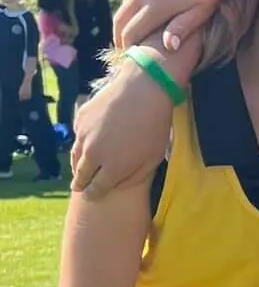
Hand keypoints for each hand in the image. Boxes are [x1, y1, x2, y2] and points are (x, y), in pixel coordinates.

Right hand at [69, 57, 177, 195]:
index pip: (96, 189)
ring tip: (78, 170)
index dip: (93, 194)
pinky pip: (78, 136)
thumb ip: (133, 177)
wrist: (143, 90)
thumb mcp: (152, 159)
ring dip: (77, 165)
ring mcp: (83, 135)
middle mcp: (92, 155)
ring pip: (75, 156)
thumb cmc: (154, 126)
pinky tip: (85, 144)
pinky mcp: (80, 118)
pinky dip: (81, 142)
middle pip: (81, 175)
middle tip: (78, 187)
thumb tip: (116, 186)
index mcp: (111, 168)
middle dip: (80, 183)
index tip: (91, 196)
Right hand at [114, 0, 244, 50]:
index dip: (128, 48)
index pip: (131, 33)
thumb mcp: (204, 9)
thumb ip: (183, 27)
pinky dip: (133, 0)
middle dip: (119, 36)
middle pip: (121, 18)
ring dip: (125, 18)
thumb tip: (166, 47)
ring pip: (125, 1)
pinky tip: (142, 7)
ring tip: (132, 32)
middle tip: (124, 50)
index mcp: (156, 4)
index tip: (131, 59)